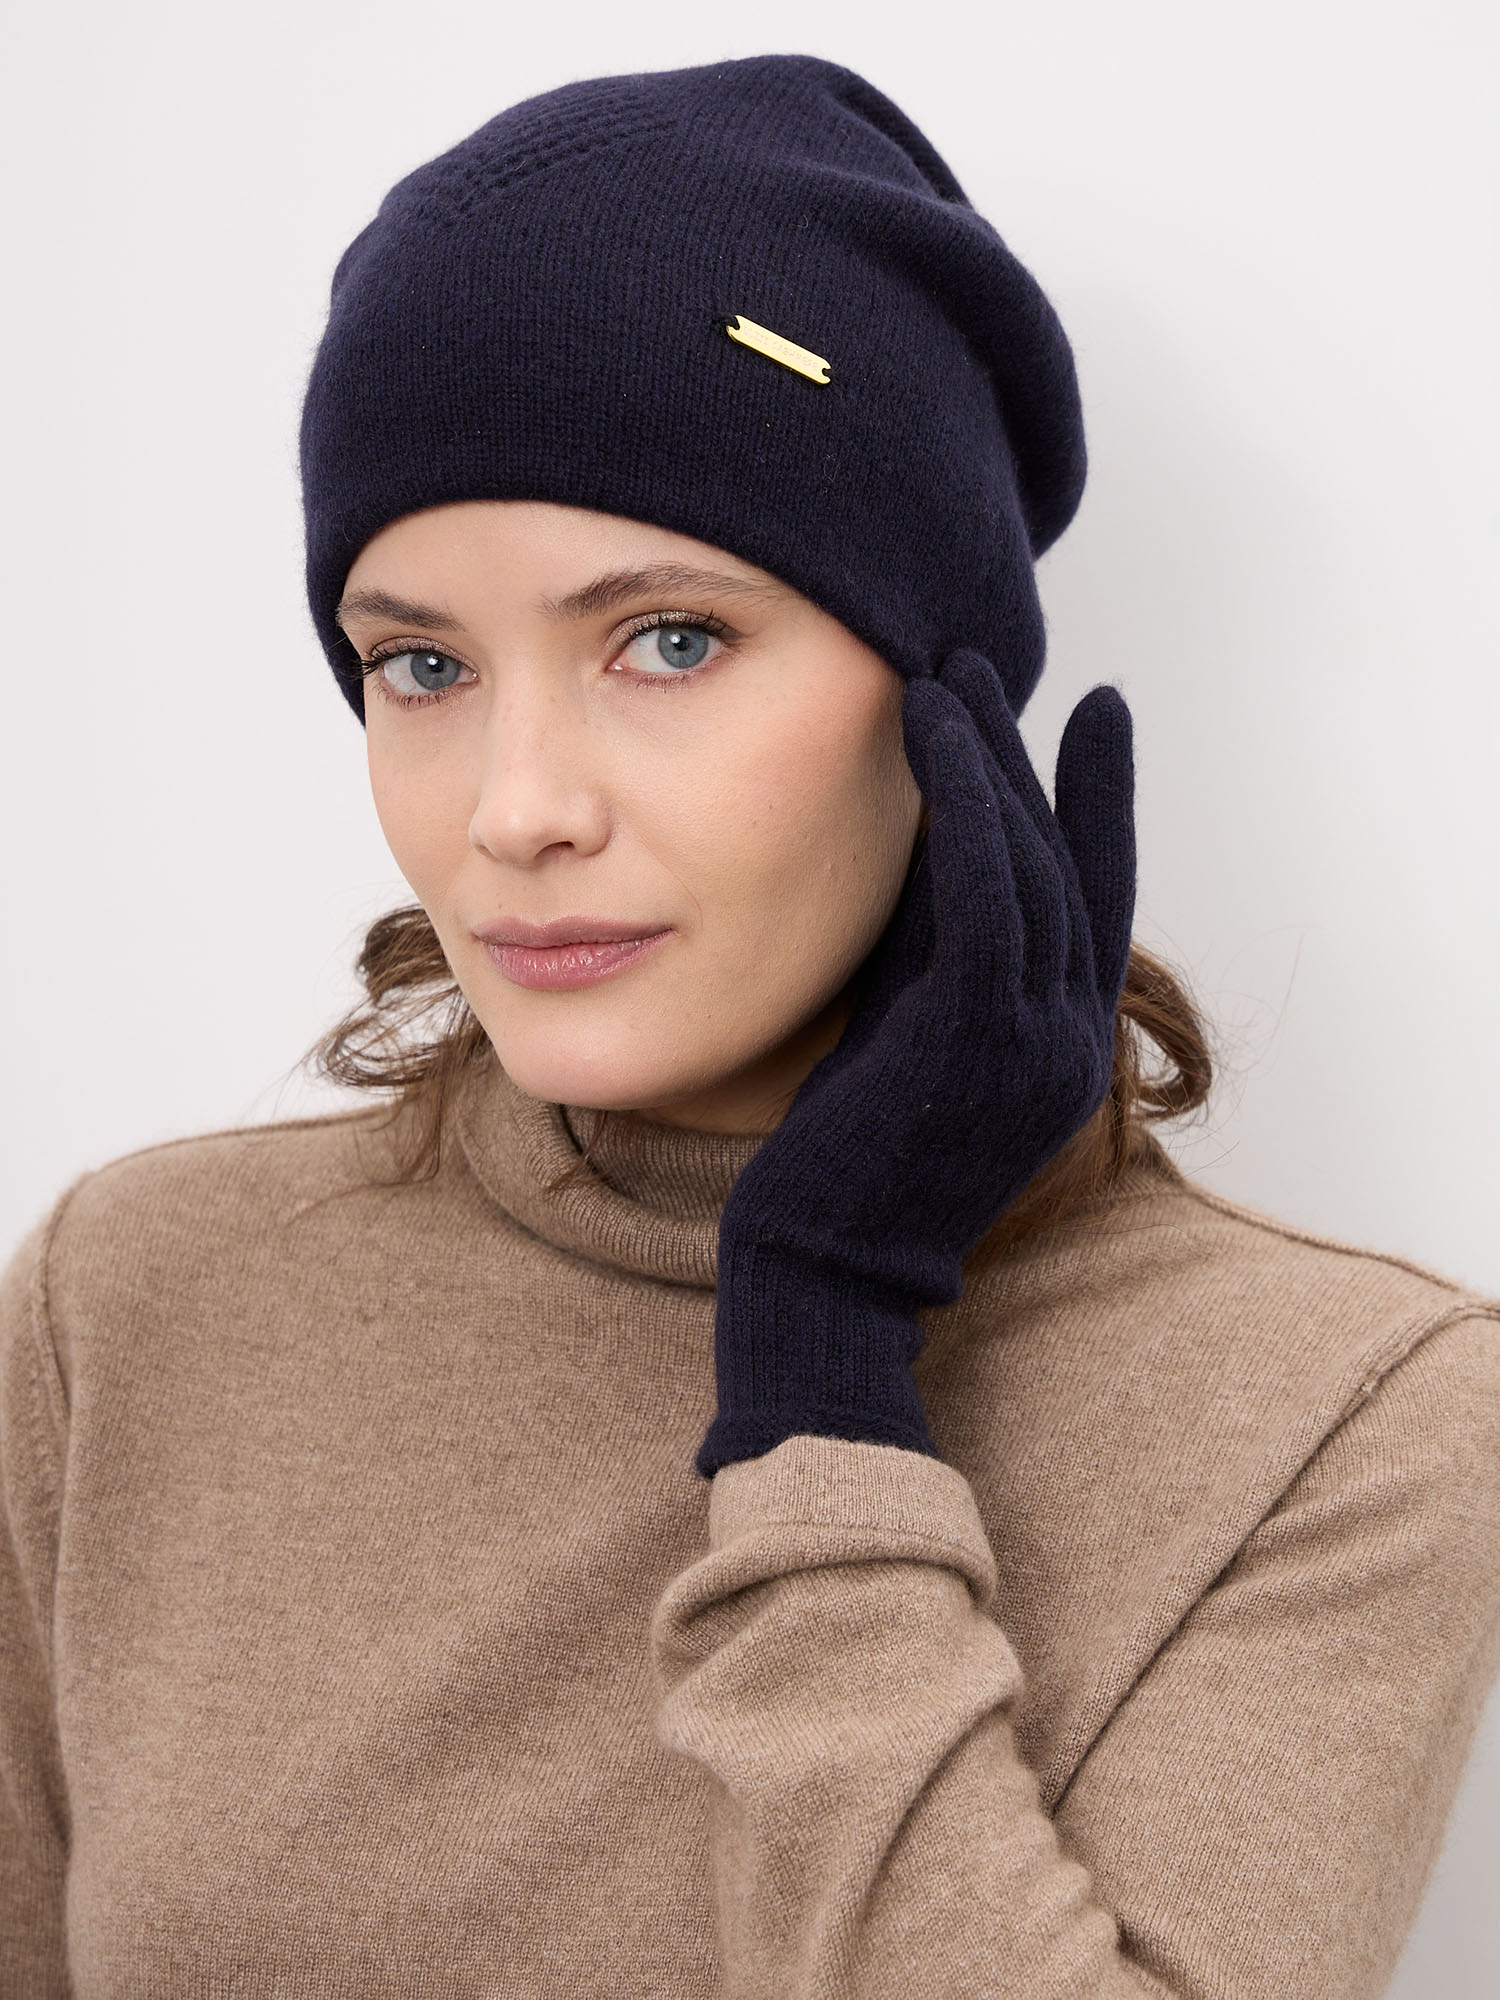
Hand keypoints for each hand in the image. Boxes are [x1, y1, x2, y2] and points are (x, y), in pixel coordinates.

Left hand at [696, 647, 1135, 1476]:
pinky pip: (990, 889)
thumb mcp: (904, 1038)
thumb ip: (932, 952)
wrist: (821, 1275)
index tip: (1092, 715)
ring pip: (1034, 862)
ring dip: (996, 756)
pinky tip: (940, 727)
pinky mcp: (975, 1032)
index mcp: (1060, 1044)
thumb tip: (926, 842)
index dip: (1101, 802)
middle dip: (1034, 757)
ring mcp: (1036, 1039)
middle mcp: (1070, 1038)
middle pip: (1067, 863)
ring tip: (952, 668)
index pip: (1096, 898)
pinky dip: (972, 800)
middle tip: (994, 663)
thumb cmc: (841, 1162)